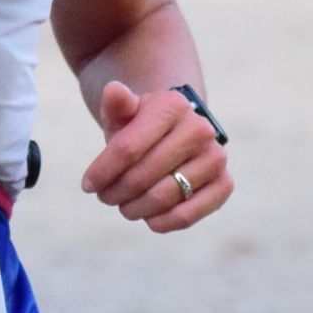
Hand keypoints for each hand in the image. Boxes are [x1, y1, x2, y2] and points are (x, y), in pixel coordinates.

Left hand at [80, 81, 231, 231]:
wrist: (175, 134)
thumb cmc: (142, 127)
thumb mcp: (124, 114)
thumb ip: (116, 104)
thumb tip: (113, 90)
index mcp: (172, 106)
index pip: (127, 148)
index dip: (102, 171)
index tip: (88, 185)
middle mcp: (200, 129)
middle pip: (143, 175)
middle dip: (117, 192)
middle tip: (106, 197)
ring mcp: (215, 157)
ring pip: (164, 197)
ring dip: (136, 209)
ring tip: (124, 206)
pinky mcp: (224, 183)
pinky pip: (189, 214)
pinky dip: (164, 222)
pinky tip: (149, 220)